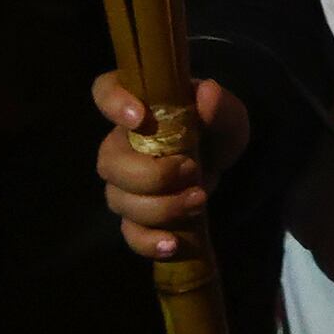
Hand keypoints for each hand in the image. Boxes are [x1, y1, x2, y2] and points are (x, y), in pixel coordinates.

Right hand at [94, 73, 249, 262]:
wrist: (222, 161)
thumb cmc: (216, 127)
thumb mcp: (228, 113)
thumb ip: (219, 105)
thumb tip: (207, 95)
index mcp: (139, 104)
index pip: (105, 90)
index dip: (113, 103)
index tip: (138, 118)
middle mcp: (121, 143)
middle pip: (108, 161)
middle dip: (150, 174)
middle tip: (192, 169)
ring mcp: (125, 183)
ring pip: (119, 199)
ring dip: (159, 207)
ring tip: (199, 200)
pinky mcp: (136, 216)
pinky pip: (130, 233)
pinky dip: (149, 241)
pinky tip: (173, 243)